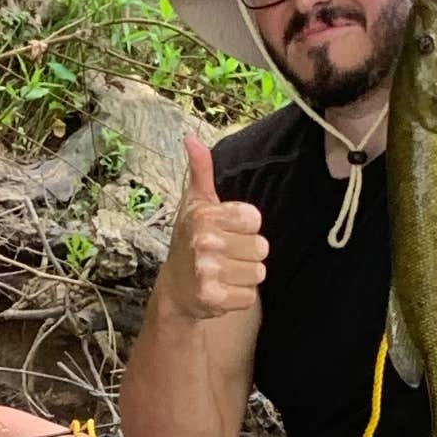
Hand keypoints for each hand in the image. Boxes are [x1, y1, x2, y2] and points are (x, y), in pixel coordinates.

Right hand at [169, 133, 269, 321]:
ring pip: (258, 272)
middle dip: (247, 254)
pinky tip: (222, 289)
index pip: (255, 219)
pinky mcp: (214, 297)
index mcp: (206, 215)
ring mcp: (208, 270)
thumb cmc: (189, 241)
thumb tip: (192, 138)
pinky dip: (239, 296)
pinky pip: (250, 295)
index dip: (245, 228)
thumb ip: (201, 171)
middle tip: (225, 256)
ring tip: (224, 272)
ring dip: (244, 276)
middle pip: (261, 248)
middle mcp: (205, 240)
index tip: (226, 232)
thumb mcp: (196, 203)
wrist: (175, 289)